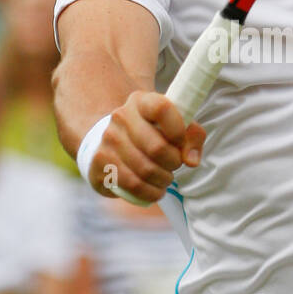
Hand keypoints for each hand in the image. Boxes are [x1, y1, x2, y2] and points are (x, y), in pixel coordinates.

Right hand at [90, 90, 204, 203]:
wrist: (112, 141)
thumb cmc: (150, 133)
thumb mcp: (174, 126)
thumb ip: (192, 136)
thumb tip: (191, 160)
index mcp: (141, 101)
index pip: (161, 109)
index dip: (178, 130)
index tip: (180, 142)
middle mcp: (121, 117)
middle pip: (157, 147)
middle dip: (173, 162)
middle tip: (174, 165)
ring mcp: (108, 139)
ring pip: (146, 170)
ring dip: (163, 180)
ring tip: (165, 178)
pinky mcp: (100, 162)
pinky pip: (132, 185)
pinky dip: (150, 192)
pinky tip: (155, 190)